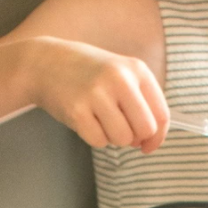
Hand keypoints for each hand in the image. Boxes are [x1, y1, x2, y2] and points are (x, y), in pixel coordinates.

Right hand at [29, 38, 168, 151]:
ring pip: (122, 139)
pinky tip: (86, 120)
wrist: (46, 63)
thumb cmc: (89, 73)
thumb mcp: (121, 74)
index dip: (158, 137)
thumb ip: (141, 102)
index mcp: (137, 70)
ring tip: (101, 120)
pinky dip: (95, 138)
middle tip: (121, 130)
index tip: (149, 144)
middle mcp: (120, 79)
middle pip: (145, 130)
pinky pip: (99, 141)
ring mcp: (97, 94)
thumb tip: (152, 140)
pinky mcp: (77, 110)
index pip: (162, 114)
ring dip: (113, 138)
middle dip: (135, 138)